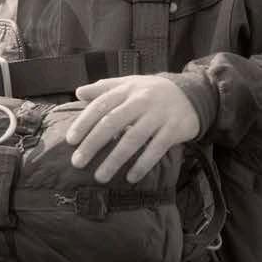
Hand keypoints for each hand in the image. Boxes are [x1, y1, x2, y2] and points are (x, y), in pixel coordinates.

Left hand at [65, 74, 200, 184]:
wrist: (190, 94)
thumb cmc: (152, 92)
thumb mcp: (129, 84)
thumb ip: (104, 88)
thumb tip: (78, 92)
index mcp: (127, 89)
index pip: (101, 105)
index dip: (84, 122)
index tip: (70, 140)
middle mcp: (141, 100)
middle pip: (112, 123)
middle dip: (93, 144)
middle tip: (78, 163)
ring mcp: (158, 115)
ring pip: (133, 139)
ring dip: (115, 160)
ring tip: (100, 177)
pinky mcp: (173, 130)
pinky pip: (156, 150)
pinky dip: (142, 165)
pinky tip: (130, 178)